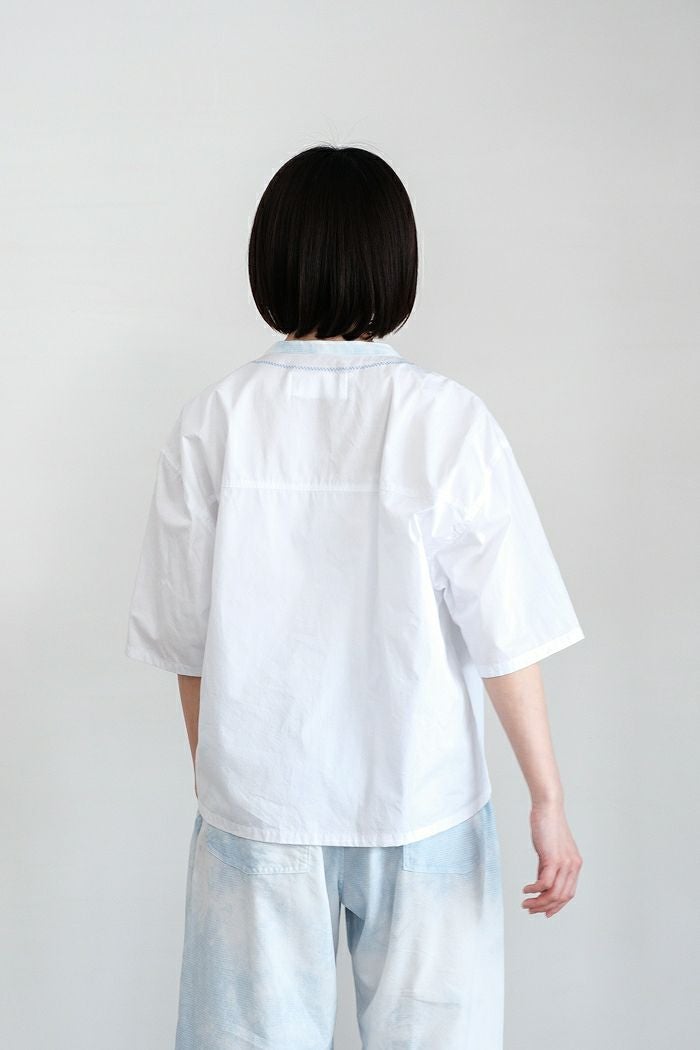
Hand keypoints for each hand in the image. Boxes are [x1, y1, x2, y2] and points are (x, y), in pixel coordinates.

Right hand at [522, 799, 581, 917]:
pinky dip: (534, 890)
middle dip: (545, 907)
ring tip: (526, 903)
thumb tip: (540, 884)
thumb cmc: (547, 825)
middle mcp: (573, 866)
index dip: (556, 906)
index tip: (544, 912)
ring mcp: (564, 863)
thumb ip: (547, 867)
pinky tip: (526, 889)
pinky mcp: (553, 859)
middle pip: (561, 898)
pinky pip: (544, 883)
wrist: (548, 808)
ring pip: (553, 894)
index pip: (568, 894)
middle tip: (530, 909)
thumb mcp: (550, 850)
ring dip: (538, 902)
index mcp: (574, 865)